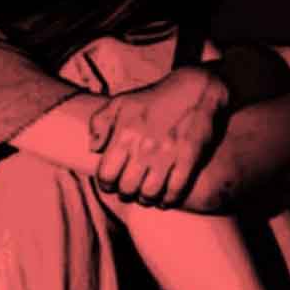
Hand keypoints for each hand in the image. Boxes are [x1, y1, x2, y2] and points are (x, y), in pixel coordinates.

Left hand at [89, 67, 228, 207]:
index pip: (106, 175)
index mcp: (125, 133)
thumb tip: (93, 148)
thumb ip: (99, 122)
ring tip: (148, 196)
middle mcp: (144, 146)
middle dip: (126, 193)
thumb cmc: (156, 98)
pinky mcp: (189, 158)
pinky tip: (166, 199)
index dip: (106, 185)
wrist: (195, 89)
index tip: (112, 184)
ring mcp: (168, 154)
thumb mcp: (121, 102)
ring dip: (146, 199)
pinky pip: (175, 190)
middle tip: (131, 191)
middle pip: (126, 188)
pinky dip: (169, 200)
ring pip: (149, 194)